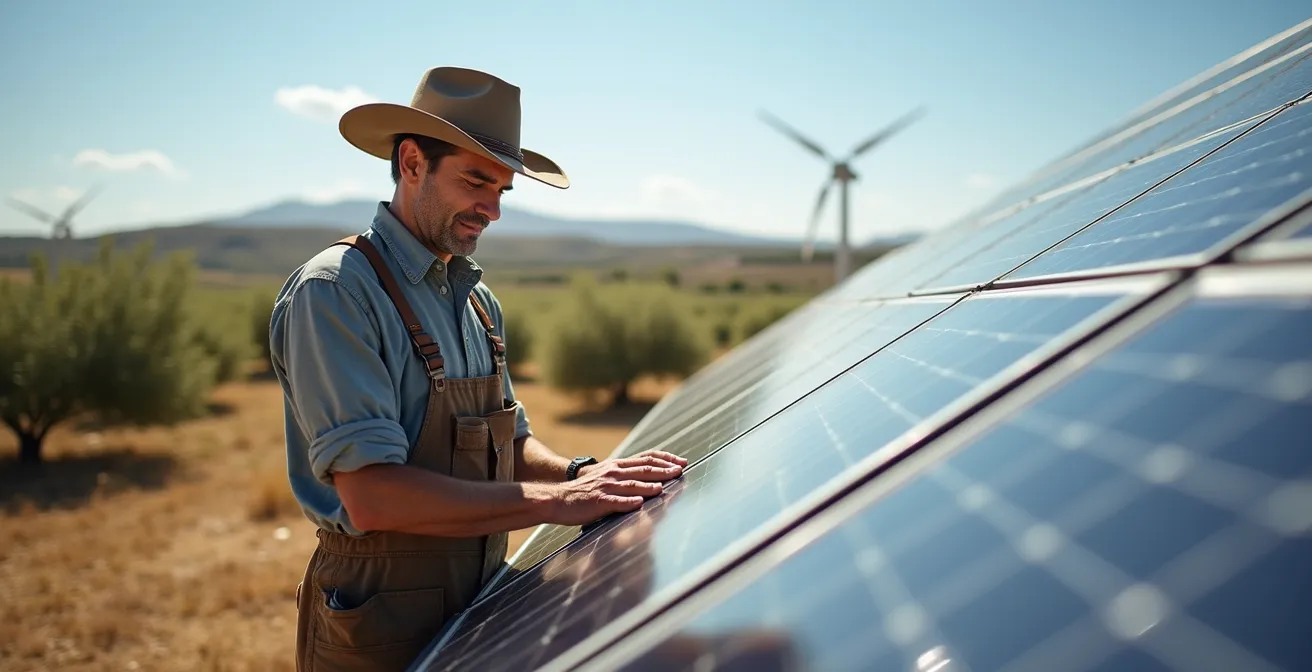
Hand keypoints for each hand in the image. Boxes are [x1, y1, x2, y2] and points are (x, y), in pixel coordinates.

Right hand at [546, 450, 687, 525]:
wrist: (558, 499)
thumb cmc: (585, 491)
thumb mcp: (606, 477)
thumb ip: (625, 476)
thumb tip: (649, 479)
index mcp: (616, 466)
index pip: (646, 458)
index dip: (665, 459)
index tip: (681, 461)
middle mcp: (613, 472)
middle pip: (642, 469)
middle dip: (663, 470)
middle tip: (680, 471)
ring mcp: (605, 487)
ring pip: (631, 485)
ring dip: (648, 486)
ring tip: (662, 487)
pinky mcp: (597, 501)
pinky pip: (615, 501)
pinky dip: (628, 502)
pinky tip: (638, 503)